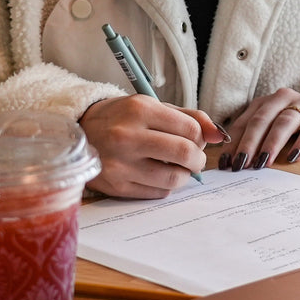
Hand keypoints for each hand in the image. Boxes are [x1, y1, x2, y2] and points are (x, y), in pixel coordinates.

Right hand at [80, 95, 225, 197]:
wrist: (79, 131)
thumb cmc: (123, 117)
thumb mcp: (154, 107)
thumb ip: (190, 118)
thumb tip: (220, 135)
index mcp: (141, 110)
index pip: (191, 130)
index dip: (201, 138)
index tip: (197, 140)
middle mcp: (128, 136)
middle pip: (184, 154)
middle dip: (198, 159)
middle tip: (195, 159)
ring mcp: (120, 164)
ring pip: (173, 179)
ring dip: (184, 175)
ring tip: (178, 167)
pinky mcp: (116, 186)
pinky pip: (157, 193)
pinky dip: (166, 186)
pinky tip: (157, 174)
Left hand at [219, 88, 299, 171]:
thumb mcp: (277, 128)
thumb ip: (258, 139)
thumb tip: (232, 162)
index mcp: (267, 102)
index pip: (244, 122)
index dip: (233, 142)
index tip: (225, 163)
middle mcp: (283, 98)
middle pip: (261, 120)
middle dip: (248, 144)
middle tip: (240, 165)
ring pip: (284, 122)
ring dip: (271, 144)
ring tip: (263, 163)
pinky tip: (294, 157)